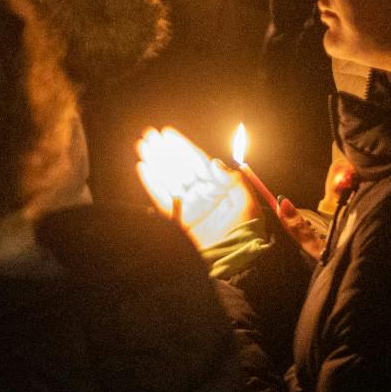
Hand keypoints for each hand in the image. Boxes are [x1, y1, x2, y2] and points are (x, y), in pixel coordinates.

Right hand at [135, 126, 255, 248]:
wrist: (239, 258)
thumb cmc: (248, 230)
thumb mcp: (248, 202)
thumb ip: (233, 181)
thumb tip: (214, 163)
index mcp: (217, 186)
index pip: (197, 162)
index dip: (182, 147)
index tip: (167, 133)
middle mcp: (201, 193)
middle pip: (179, 167)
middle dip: (163, 151)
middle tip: (149, 135)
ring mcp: (188, 205)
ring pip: (167, 178)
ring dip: (154, 162)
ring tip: (142, 146)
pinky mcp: (178, 218)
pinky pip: (161, 198)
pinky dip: (151, 183)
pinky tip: (143, 168)